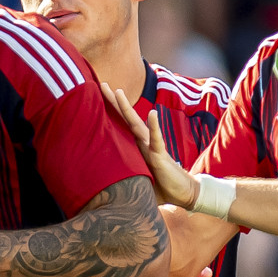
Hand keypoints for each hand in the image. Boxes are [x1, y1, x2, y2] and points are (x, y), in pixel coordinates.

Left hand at [100, 85, 197, 208]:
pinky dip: (155, 126)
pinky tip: (152, 113)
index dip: (109, 111)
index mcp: (135, 146)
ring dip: (127, 107)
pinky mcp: (160, 155)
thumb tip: (102, 191)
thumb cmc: (160, 187)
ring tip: (118, 91)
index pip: (120, 125)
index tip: (95, 96)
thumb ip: (122, 181)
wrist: (182, 193)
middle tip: (100, 82)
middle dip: (113, 100)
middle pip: (125, 118)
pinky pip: (157, 139)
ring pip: (136, 123)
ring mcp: (151, 146)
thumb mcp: (136, 182)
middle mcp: (142, 142)